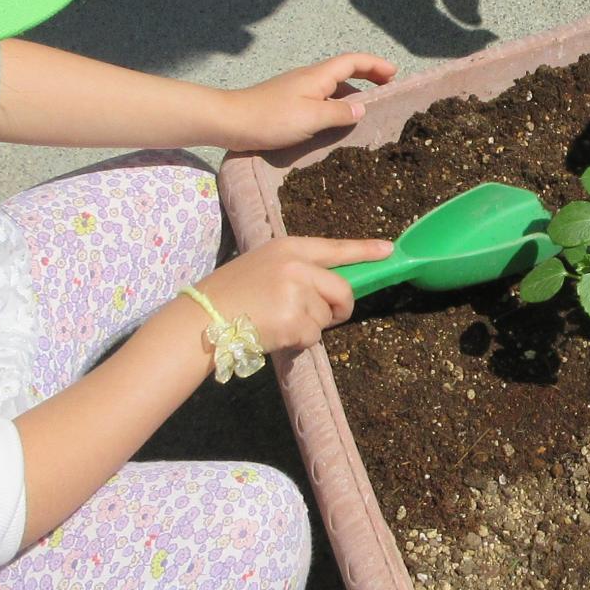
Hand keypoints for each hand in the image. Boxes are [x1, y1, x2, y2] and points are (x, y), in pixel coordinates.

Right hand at [195, 234, 390, 352]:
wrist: (202, 319)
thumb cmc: (230, 295)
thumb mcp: (263, 266)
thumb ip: (297, 271)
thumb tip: (334, 289)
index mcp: (287, 248)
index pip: (334, 248)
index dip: (364, 250)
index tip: (388, 250)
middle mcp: (296, 266)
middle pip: (342, 290)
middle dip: (338, 308)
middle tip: (317, 315)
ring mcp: (296, 293)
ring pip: (326, 317)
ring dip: (308, 326)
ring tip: (275, 320)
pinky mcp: (294, 321)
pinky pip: (313, 337)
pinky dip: (299, 341)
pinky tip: (274, 332)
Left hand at [223, 53, 395, 150]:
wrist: (231, 122)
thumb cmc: (272, 117)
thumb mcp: (312, 117)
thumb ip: (340, 112)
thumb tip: (361, 109)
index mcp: (318, 75)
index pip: (353, 61)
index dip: (375, 64)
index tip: (394, 73)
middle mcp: (310, 78)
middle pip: (345, 70)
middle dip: (368, 76)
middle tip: (386, 88)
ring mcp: (298, 90)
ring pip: (333, 86)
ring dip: (353, 92)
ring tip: (367, 109)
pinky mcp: (289, 103)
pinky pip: (321, 99)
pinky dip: (336, 104)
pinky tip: (337, 122)